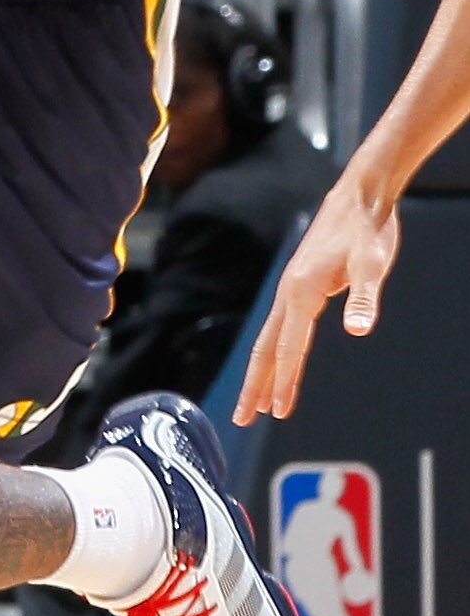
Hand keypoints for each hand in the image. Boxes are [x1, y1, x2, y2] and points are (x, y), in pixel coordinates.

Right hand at [234, 174, 400, 423]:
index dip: (284, 380)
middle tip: (243, 418)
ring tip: (258, 403)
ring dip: (262, 373)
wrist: (360, 197)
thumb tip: (358, 330)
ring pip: (270, 340)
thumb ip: (364, 297)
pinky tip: (279, 364)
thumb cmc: (367, 230)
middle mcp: (289, 294)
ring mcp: (291, 290)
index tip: (277, 411)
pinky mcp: (299, 287)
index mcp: (302, 292)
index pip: (290, 347)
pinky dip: (275, 353)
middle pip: (265, 349)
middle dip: (255, 386)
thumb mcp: (373, 263)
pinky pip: (280, 329)